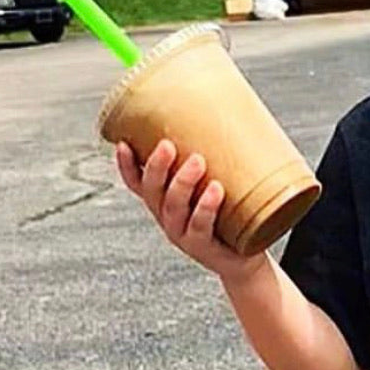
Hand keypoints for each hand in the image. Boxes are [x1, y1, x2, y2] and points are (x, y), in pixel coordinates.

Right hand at [116, 139, 266, 281]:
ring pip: (173, 207)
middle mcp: (168, 218)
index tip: (124, 144)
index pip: (137, 183)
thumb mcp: (218, 185)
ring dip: (182, 183)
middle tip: (168, 145)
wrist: (246, 259)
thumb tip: (235, 111)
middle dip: (157, 167)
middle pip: (152, 191)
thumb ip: (216, 158)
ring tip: (198, 161)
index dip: (126, 166)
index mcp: (165, 202)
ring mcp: (183, 234)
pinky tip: (215, 191)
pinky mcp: (204, 247)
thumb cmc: (231, 216)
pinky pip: (200, 226)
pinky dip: (206, 208)